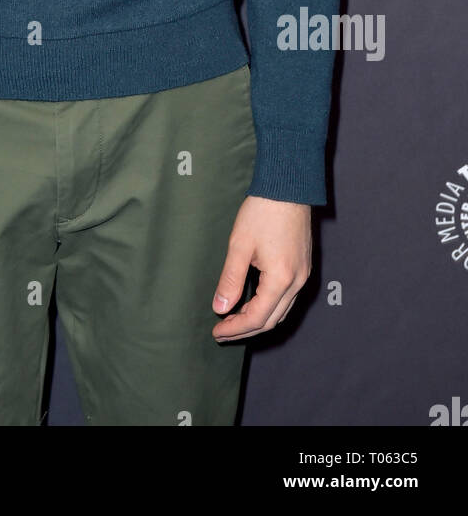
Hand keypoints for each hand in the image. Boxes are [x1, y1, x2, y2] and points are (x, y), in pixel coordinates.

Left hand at [211, 195, 311, 340]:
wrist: (288, 187)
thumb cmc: (262, 212)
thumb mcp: (240, 246)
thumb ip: (230, 280)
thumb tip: (220, 308)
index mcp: (281, 279)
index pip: (257, 318)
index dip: (235, 329)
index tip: (216, 332)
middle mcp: (297, 282)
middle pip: (271, 320)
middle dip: (245, 329)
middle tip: (222, 331)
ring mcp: (303, 275)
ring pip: (281, 311)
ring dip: (258, 319)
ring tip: (234, 319)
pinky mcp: (304, 267)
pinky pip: (287, 298)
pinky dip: (270, 306)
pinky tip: (253, 302)